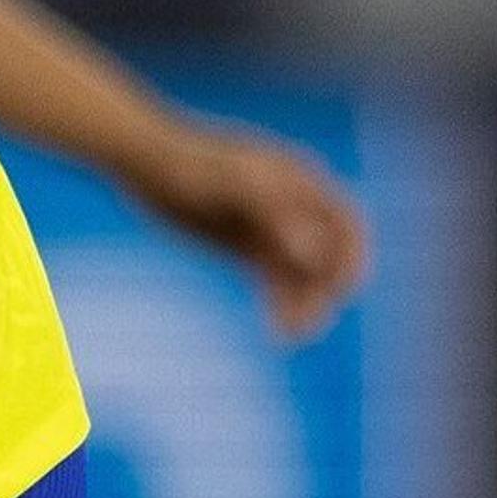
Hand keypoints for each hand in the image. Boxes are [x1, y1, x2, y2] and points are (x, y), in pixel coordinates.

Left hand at [132, 125, 374, 342]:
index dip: (353, 256)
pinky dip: (280, 304)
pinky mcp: (246, 247)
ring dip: (304, 304)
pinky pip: (275, 280)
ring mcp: (268, 227)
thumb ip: (274, 214)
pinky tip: (276, 330)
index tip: (343, 291)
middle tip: (307, 324)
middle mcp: (291, 205)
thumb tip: (313, 255)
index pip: (346, 223)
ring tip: (289, 335)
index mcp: (299, 181)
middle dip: (324, 289)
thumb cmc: (188, 165)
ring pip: (301, 274)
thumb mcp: (231, 185)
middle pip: (327, 255)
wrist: (143, 161)